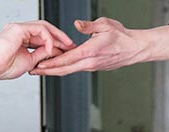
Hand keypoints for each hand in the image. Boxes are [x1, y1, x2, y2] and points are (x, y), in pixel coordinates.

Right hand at [0, 21, 76, 86]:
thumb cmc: (5, 67)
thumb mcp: (30, 61)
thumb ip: (42, 54)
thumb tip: (54, 52)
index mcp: (20, 38)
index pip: (42, 37)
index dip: (56, 43)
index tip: (67, 50)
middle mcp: (19, 31)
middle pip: (45, 29)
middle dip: (60, 37)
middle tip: (72, 45)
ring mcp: (18, 28)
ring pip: (44, 27)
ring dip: (57, 36)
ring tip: (67, 45)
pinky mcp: (19, 28)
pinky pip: (40, 30)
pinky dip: (49, 39)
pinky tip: (52, 49)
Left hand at [31, 18, 168, 75]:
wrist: (135, 48)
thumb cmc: (122, 36)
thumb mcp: (105, 25)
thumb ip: (89, 26)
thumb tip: (77, 25)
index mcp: (91, 52)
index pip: (67, 59)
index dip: (51, 63)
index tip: (39, 64)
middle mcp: (90, 62)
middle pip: (65, 69)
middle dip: (47, 71)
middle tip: (33, 71)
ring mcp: (92, 66)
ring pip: (69, 70)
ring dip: (54, 71)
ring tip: (41, 70)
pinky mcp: (93, 67)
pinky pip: (76, 68)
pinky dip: (65, 68)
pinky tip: (58, 66)